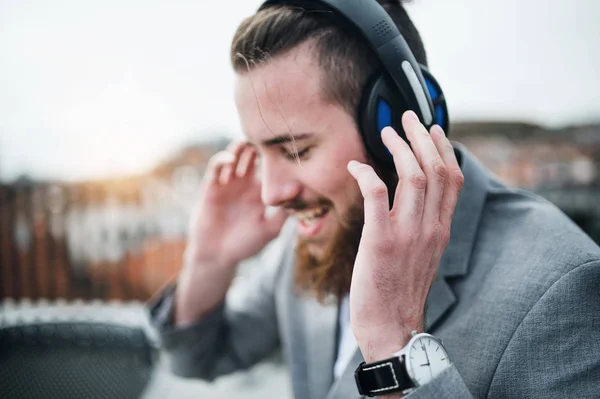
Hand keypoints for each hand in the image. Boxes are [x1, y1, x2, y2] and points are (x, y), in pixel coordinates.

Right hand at [187, 141, 287, 268]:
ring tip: (248, 143)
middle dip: (260, 143)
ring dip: (241, 146)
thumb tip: (298, 190)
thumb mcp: (270, 230)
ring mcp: (229, 182)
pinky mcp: (212, 185)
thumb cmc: (246, 243)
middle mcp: (246, 181)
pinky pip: (216, 166)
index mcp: (262, 190)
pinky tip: (231, 160)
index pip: (272, 166)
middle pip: (254, 153)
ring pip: (235, 154)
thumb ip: (283, 213)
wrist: (218, 255)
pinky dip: (223, 159)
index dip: (278, 154)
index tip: (289, 146)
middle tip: (267, 138)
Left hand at [347, 111, 463, 363]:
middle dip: (422, 136)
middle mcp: (430, 227)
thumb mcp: (423, 255)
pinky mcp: (381, 242)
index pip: (451, 179)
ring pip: (412, 176)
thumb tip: (413, 200)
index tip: (433, 128)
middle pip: (435, 169)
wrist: (392, 328)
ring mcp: (407, 234)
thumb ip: (423, 225)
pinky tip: (356, 166)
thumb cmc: (400, 290)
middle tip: (406, 117)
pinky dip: (367, 173)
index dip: (443, 148)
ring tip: (384, 131)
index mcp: (441, 229)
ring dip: (398, 147)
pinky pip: (377, 195)